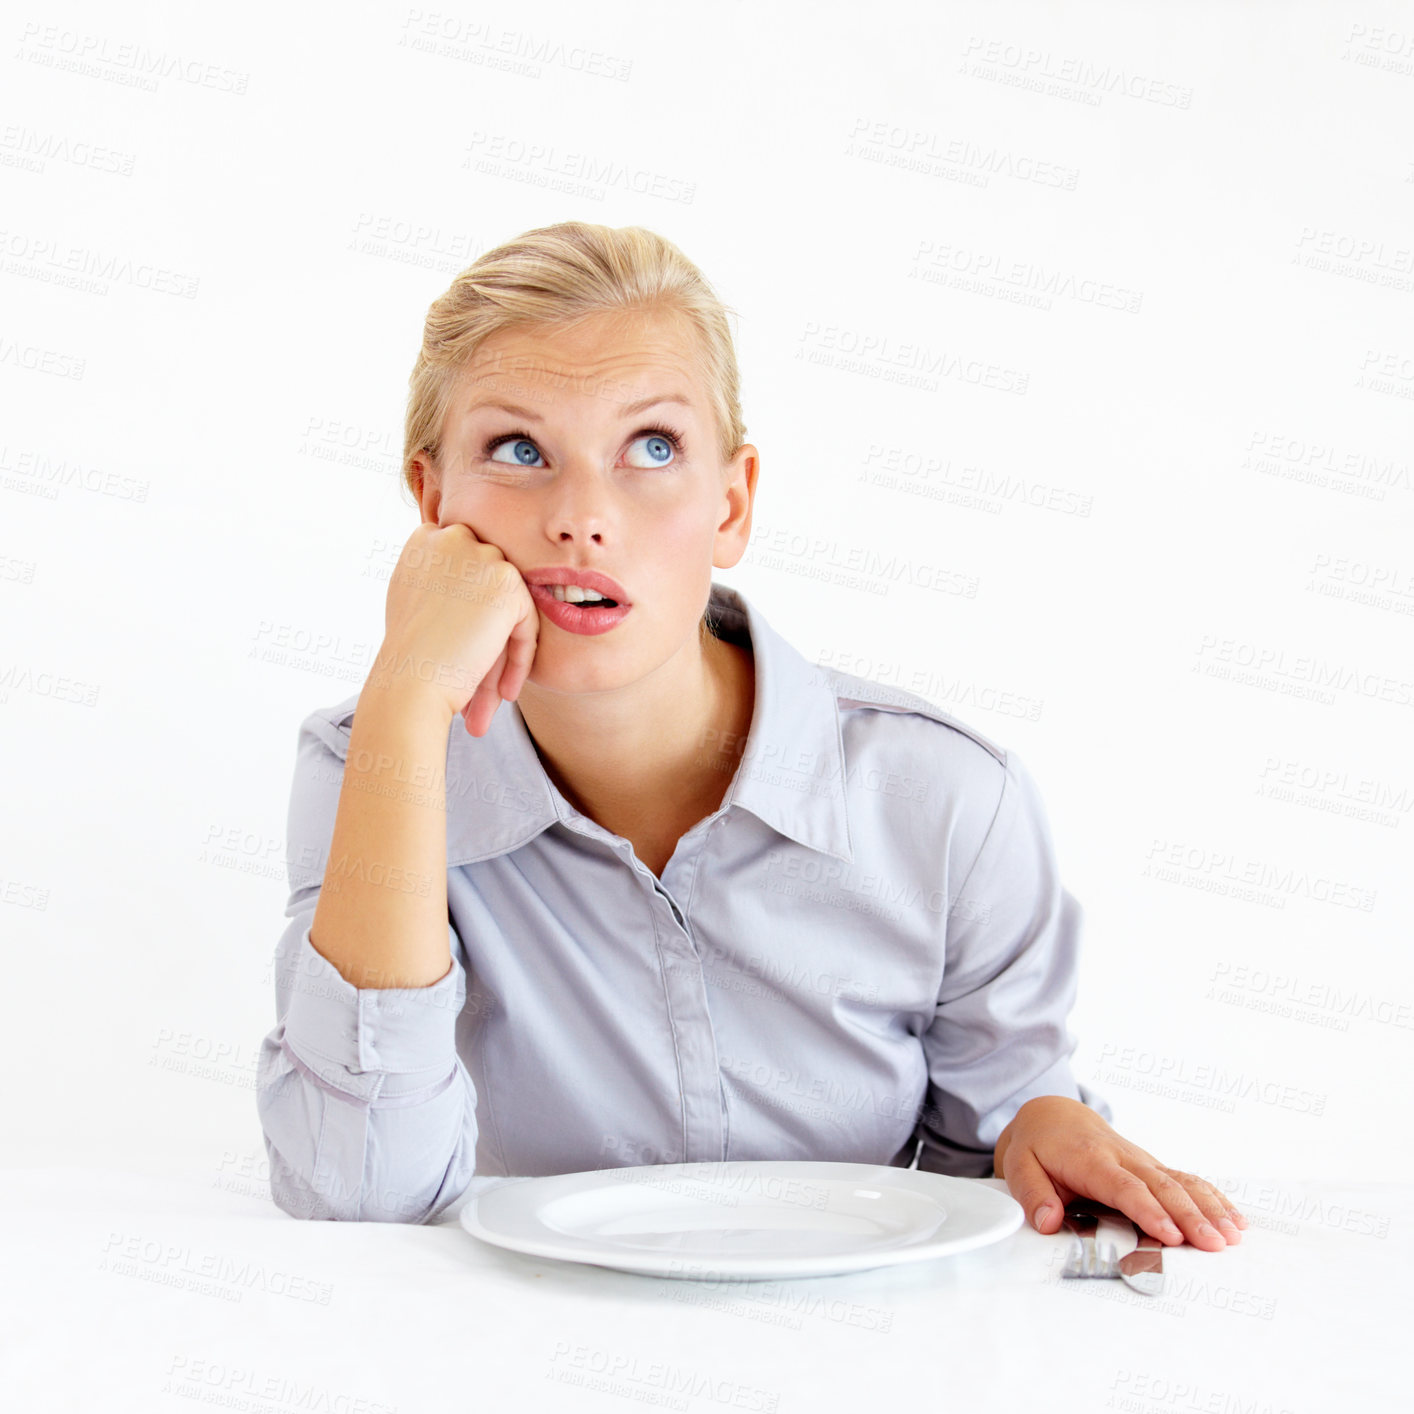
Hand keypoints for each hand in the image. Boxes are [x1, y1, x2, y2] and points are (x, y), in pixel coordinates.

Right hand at [375, 521, 538, 735]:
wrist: (410, 680)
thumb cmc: (408, 655)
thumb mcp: (413, 600)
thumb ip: (438, 578)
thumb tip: (471, 582)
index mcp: (424, 540)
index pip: (465, 568)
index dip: (469, 611)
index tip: (462, 647)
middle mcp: (452, 537)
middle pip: (489, 588)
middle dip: (488, 636)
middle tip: (478, 681)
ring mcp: (481, 555)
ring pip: (509, 608)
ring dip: (503, 654)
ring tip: (493, 697)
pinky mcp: (507, 581)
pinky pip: (526, 622)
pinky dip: (520, 658)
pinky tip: (505, 692)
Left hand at [993, 1095, 1248, 1250]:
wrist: (1052, 1116)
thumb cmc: (1038, 1145)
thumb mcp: (1019, 1165)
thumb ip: (1031, 1193)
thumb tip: (1046, 1221)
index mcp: (1089, 1159)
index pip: (1122, 1186)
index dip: (1147, 1210)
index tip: (1169, 1234)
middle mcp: (1122, 1157)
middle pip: (1160, 1186)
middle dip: (1190, 1215)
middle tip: (1214, 1244)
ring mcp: (1141, 1161)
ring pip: (1180, 1182)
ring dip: (1208, 1208)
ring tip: (1233, 1236)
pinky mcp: (1152, 1168)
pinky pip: (1186, 1180)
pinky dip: (1212, 1198)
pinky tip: (1235, 1219)